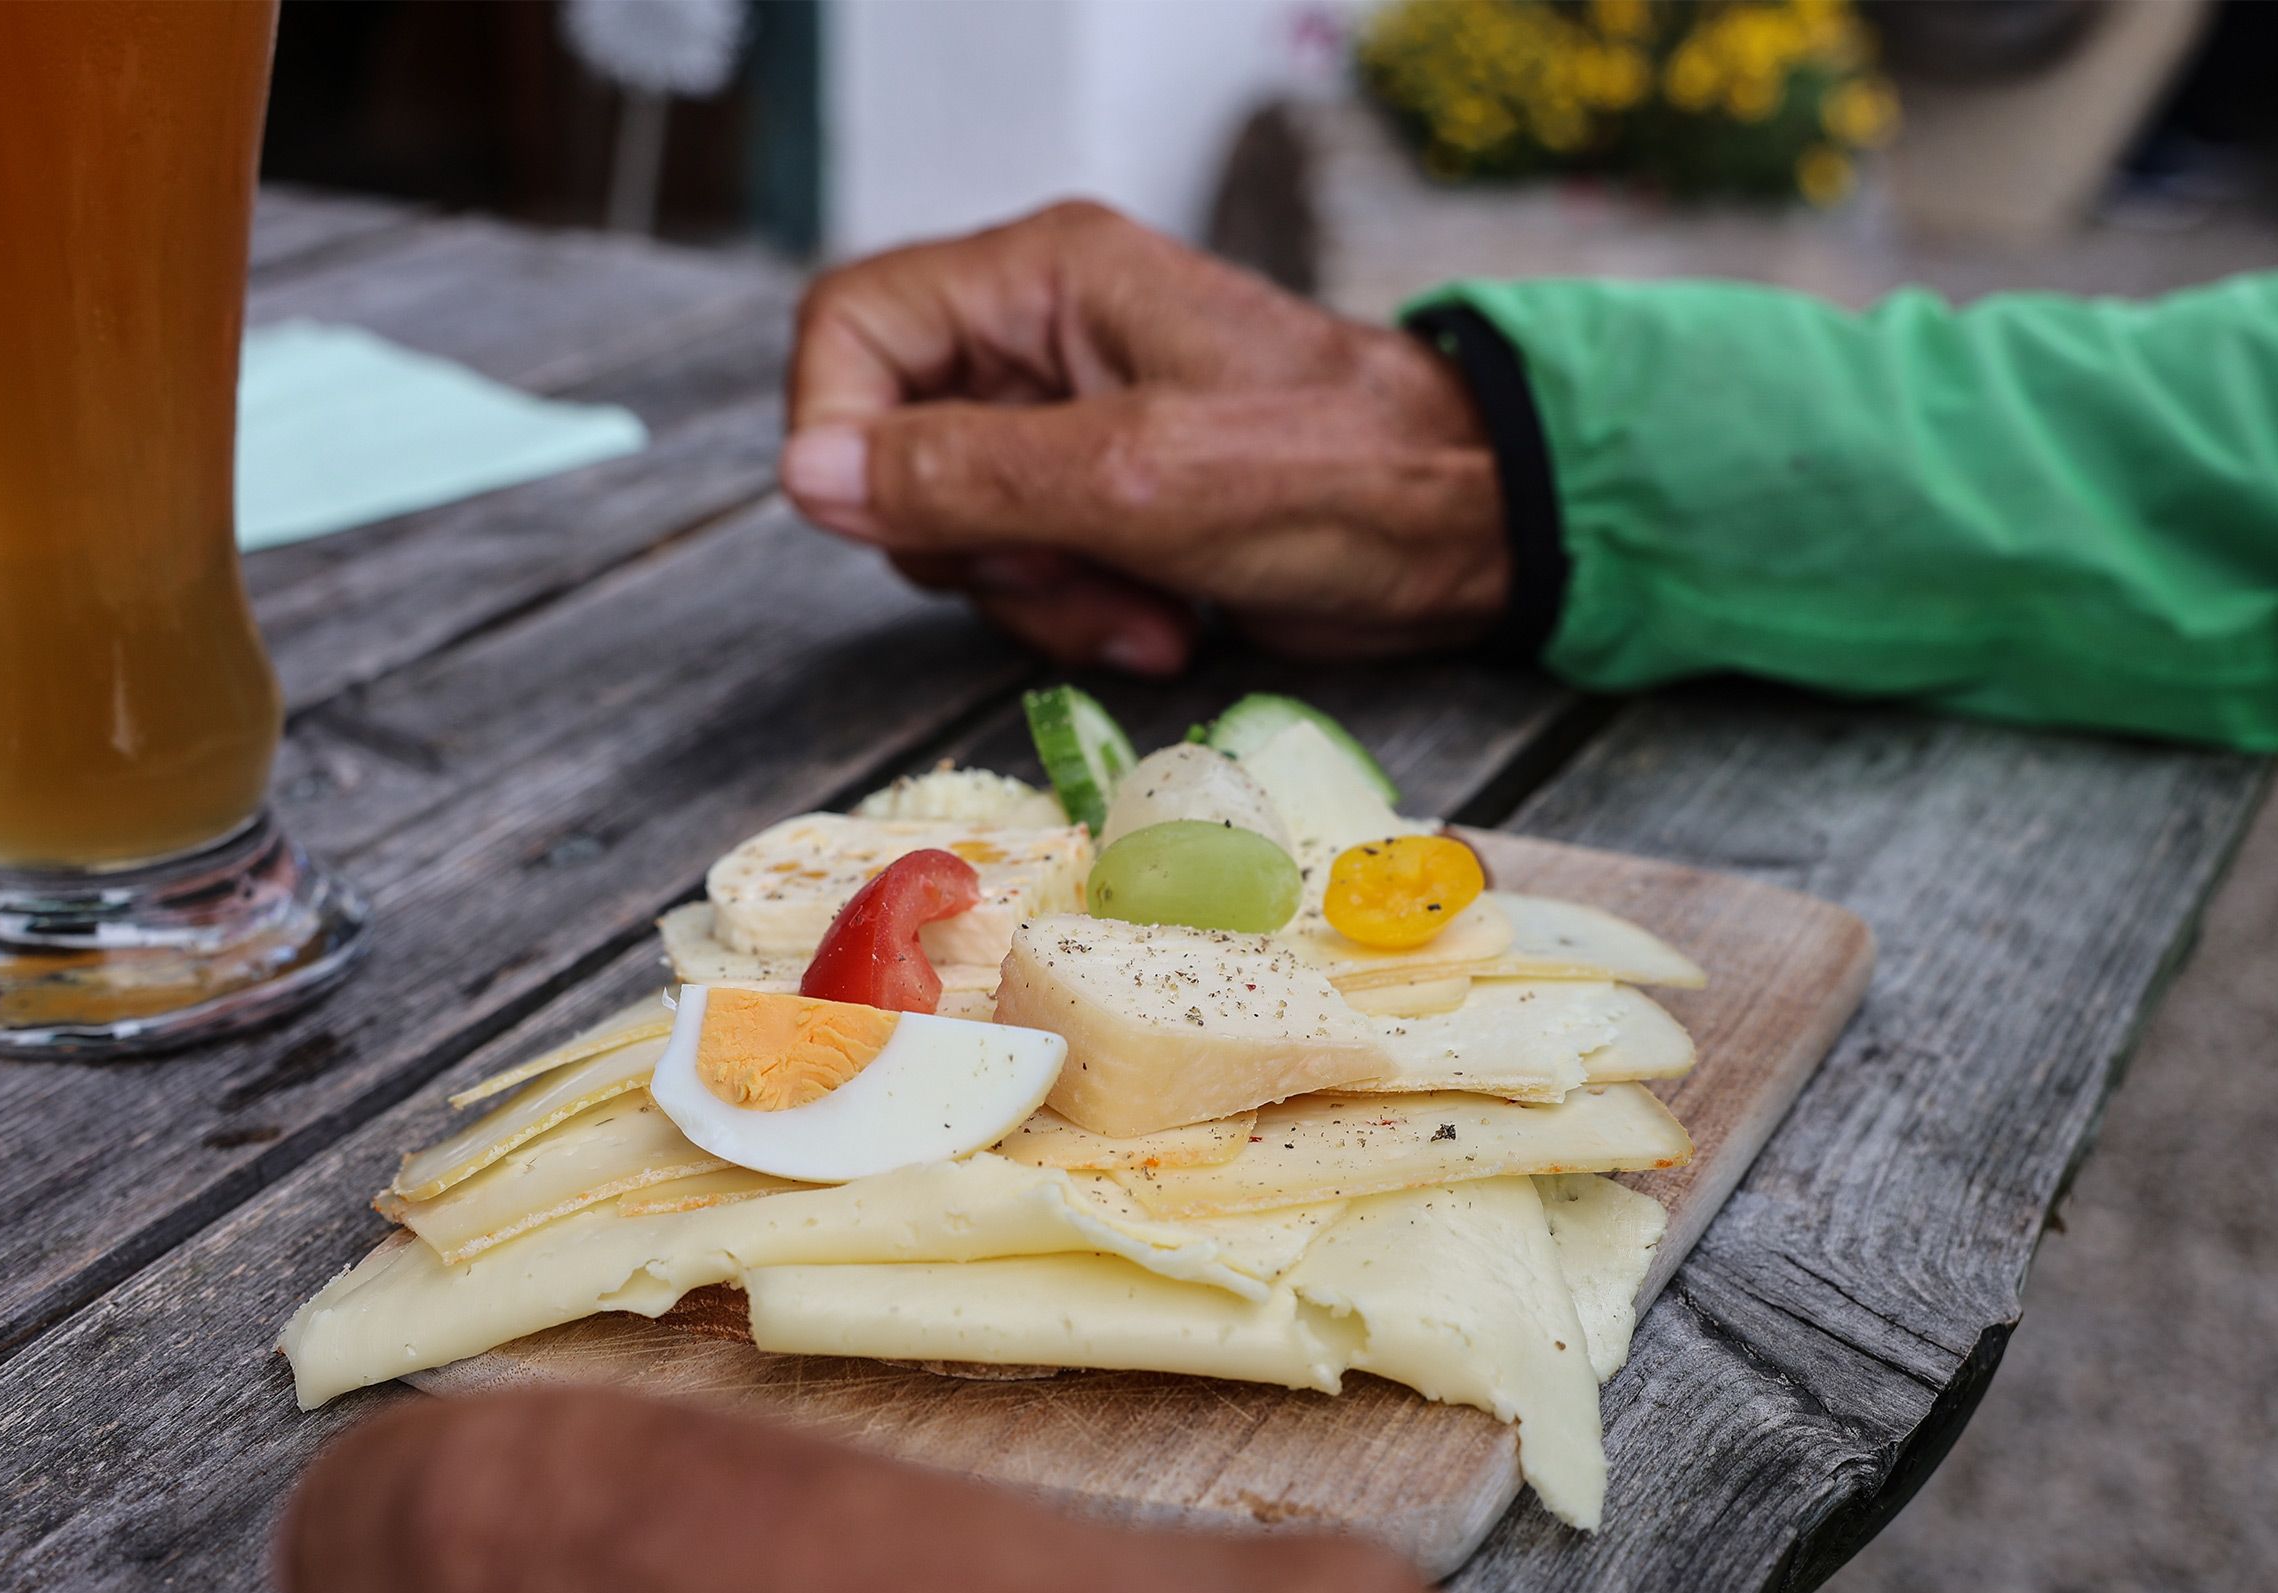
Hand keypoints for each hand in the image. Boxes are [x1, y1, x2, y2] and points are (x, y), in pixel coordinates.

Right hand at [780, 202, 1508, 674]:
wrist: (1466, 533)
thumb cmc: (1338, 474)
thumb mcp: (1135, 477)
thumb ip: (965, 475)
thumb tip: (811, 479)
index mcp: (1043, 280)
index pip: (854, 329)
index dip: (841, 433)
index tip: (889, 524)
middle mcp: (1044, 340)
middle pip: (893, 446)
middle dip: (969, 542)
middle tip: (1064, 569)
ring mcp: (1073, 426)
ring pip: (957, 530)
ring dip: (1038, 598)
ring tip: (1141, 610)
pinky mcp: (1107, 505)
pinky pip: (1028, 573)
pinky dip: (1081, 617)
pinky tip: (1161, 626)